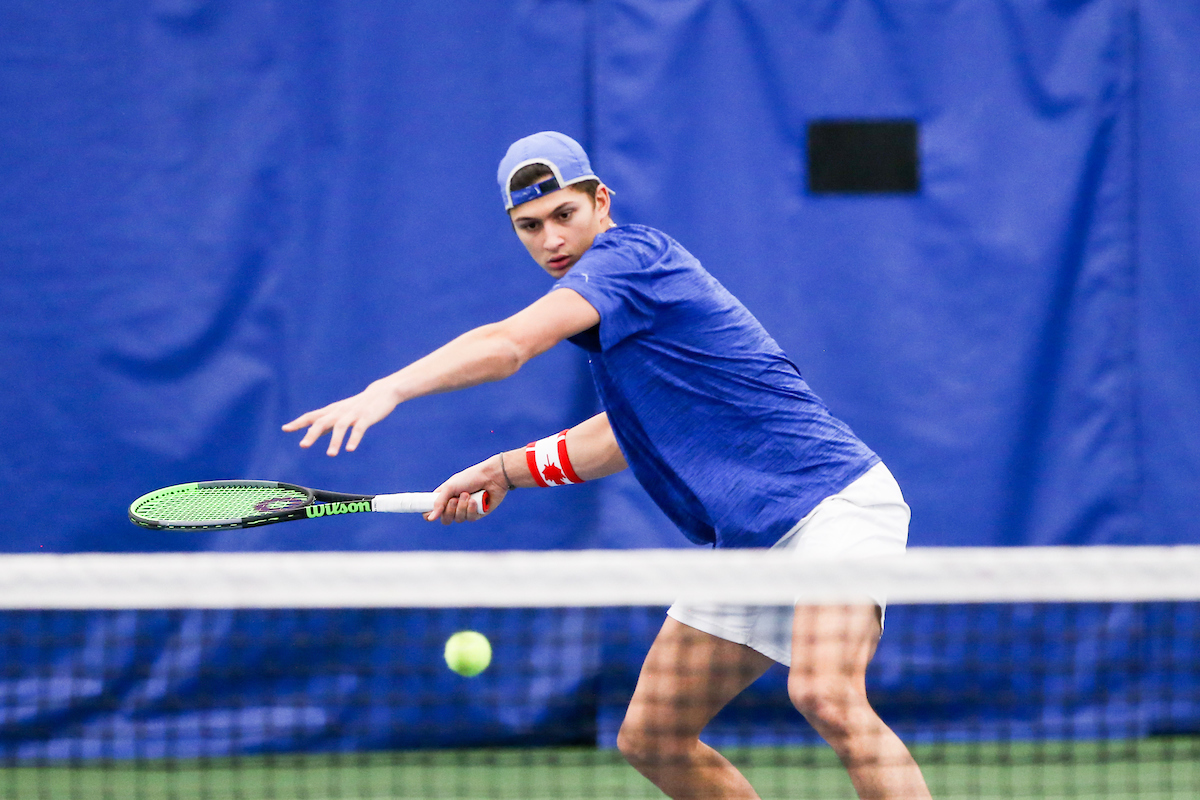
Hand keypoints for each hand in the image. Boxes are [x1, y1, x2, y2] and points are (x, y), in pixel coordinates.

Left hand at [282, 378, 400, 455]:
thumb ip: (327, 423)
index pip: (312, 416)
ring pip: (340, 427)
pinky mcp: (367, 417)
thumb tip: (312, 433)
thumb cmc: (359, 405)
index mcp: (332, 411)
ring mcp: (353, 414)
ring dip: (335, 441)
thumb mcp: (340, 413)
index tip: (285, 429)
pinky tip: (350, 449)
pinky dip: (354, 438)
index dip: (299, 422)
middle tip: (303, 445)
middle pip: (322, 422)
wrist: (383, 392)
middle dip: (312, 433)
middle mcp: (340, 412)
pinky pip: (359, 428)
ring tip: (330, 454)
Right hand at [426, 455, 509, 524]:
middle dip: (449, 510)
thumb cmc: (470, 478)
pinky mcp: (477, 514)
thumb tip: (430, 518)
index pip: (432, 510)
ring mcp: (466, 510)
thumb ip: (438, 502)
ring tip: (468, 495)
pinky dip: (471, 510)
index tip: (429, 514)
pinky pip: (470, 518)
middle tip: (454, 499)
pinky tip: (475, 501)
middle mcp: (455, 505)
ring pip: (458, 519)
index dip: (429, 514)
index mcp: (445, 496)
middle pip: (445, 519)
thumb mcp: (450, 487)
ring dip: (461, 507)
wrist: (492, 477)